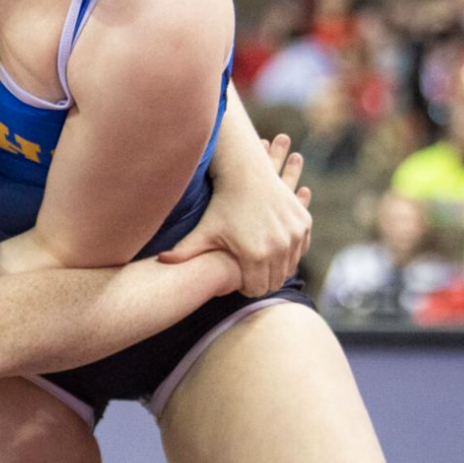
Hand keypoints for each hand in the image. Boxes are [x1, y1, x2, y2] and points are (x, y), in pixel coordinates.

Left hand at [157, 133, 311, 296]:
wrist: (247, 174)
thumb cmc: (222, 204)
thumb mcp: (204, 230)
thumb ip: (183, 251)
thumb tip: (159, 263)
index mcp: (255, 255)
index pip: (255, 289)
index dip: (244, 286)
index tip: (237, 279)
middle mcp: (279, 247)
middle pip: (274, 281)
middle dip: (261, 279)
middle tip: (249, 273)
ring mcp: (295, 235)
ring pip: (289, 266)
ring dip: (277, 266)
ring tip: (260, 261)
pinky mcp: (304, 223)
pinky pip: (299, 249)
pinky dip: (289, 250)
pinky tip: (274, 248)